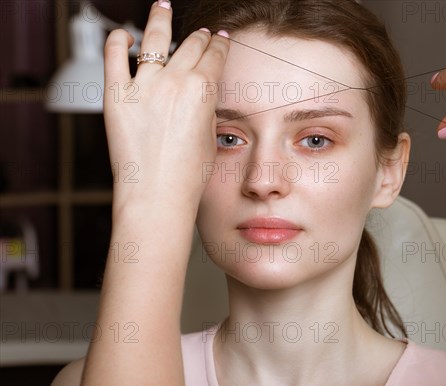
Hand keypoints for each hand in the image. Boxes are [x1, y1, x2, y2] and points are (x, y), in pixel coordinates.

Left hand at [103, 0, 229, 216]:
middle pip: (191, 45)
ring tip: (162, 7)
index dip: (220, 44)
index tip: (221, 39)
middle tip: (202, 33)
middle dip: (200, 36)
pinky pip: (114, 56)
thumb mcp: (209, 136)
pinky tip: (124, 34)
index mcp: (203, 90)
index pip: (215, 55)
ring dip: (161, 19)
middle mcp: (174, 81)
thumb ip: (205, 107)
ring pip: (155, 40)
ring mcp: (142, 85)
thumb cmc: (186, 176)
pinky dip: (118, 40)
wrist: (157, 195)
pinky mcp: (116, 95)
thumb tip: (199, 92)